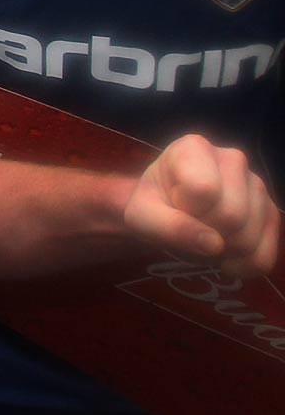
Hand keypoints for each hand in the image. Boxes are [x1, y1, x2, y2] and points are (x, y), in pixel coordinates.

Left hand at [127, 135, 279, 274]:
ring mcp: (257, 187)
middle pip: (232, 216)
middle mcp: (234, 160)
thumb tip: (214, 244)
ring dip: (221, 252)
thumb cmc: (153, 204)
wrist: (168, 211)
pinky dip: (240, 266)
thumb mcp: (142, 215)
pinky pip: (263, 257)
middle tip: (188, 226)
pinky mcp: (272, 214)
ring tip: (203, 235)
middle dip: (205, 233)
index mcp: (194, 148)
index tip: (174, 205)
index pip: (204, 189)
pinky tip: (222, 254)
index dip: (186, 210)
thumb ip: (169, 226)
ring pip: (249, 239)